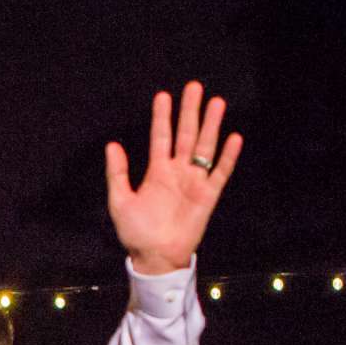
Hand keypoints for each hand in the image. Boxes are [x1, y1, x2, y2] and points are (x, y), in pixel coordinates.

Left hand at [104, 83, 242, 276]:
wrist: (155, 257)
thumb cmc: (136, 233)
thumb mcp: (120, 201)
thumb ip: (117, 173)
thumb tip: (112, 144)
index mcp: (157, 171)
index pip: (161, 137)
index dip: (162, 116)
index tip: (164, 95)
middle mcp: (177, 172)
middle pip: (186, 134)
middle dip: (190, 111)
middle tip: (195, 87)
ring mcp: (194, 182)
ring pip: (204, 147)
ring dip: (211, 125)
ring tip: (216, 102)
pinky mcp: (208, 196)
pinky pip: (220, 173)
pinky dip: (227, 157)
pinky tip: (233, 138)